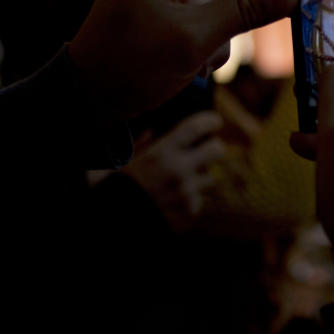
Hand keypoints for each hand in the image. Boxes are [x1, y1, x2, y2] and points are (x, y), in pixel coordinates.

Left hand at [68, 0, 314, 119]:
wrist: (89, 96)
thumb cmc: (127, 62)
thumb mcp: (192, 38)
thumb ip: (244, 12)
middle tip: (289, 0)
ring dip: (238, 14)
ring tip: (224, 48)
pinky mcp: (175, 6)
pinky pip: (215, 6)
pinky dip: (221, 33)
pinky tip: (204, 63)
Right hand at [124, 111, 225, 228]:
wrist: (116, 212)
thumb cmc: (117, 183)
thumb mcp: (125, 157)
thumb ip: (141, 142)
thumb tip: (152, 130)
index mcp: (161, 152)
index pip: (195, 128)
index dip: (209, 121)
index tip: (215, 120)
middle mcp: (178, 170)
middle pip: (216, 150)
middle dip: (215, 146)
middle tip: (211, 146)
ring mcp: (185, 192)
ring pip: (209, 176)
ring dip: (200, 174)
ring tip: (184, 175)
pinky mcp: (188, 210)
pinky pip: (199, 198)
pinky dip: (191, 197)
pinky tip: (177, 196)